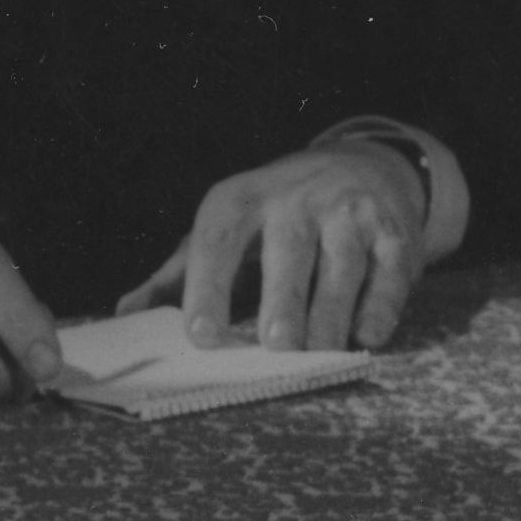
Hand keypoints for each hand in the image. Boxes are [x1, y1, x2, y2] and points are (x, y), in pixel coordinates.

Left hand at [119, 143, 425, 351]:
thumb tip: (126, 315)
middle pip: (287, 251)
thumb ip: (175, 276)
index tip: (201, 335)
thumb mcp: (224, 230)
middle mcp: (296, 197)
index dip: (207, 286)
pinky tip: (367, 335)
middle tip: (275, 347)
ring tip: (318, 353)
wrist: (363, 167)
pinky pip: (389, 271)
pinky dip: (380, 305)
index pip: (218, 237)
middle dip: (283, 302)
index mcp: (242, 199)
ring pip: (340, 266)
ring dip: (330, 314)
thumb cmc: (276, 216)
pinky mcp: (394, 230)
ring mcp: (349, 210)